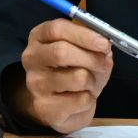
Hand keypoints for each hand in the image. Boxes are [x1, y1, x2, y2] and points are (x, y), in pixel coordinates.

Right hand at [7, 19, 114, 133]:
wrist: (58, 105)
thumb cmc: (72, 70)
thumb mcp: (83, 50)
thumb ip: (93, 43)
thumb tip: (105, 47)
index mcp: (39, 37)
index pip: (56, 29)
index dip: (83, 34)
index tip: (104, 42)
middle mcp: (32, 58)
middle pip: (62, 52)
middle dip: (91, 57)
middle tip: (104, 62)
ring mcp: (35, 84)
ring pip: (77, 78)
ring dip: (93, 80)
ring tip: (90, 83)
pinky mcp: (45, 108)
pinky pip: (81, 100)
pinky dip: (90, 99)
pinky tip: (82, 99)